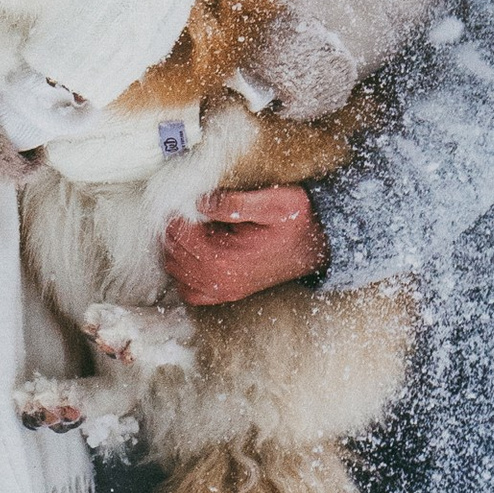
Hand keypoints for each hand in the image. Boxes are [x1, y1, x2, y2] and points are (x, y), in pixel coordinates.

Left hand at [162, 187, 324, 306]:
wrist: (319, 245)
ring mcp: (223, 290)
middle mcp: (220, 280)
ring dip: (177, 248)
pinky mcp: (228, 292)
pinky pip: (190, 292)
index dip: (177, 215)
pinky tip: (193, 254)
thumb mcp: (273, 202)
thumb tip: (200, 202)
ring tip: (193, 227)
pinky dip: (184, 274)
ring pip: (176, 271)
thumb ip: (235, 202)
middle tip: (189, 210)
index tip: (186, 200)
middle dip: (175, 230)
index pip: (179, 236)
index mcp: (225, 258)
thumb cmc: (297, 220)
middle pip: (173, 253)